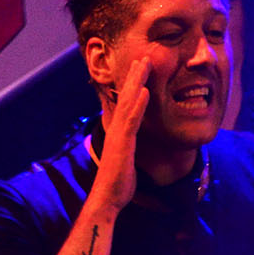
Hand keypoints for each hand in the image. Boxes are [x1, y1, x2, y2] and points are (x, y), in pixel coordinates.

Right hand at [94, 58, 149, 211]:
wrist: (107, 198)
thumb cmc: (118, 184)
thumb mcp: (127, 162)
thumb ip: (130, 151)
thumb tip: (134, 149)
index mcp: (121, 132)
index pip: (128, 104)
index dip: (135, 86)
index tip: (142, 70)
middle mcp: (118, 129)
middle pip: (127, 96)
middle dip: (135, 76)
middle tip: (144, 56)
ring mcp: (119, 134)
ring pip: (129, 102)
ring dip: (137, 82)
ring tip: (144, 63)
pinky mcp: (123, 142)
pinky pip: (132, 120)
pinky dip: (139, 104)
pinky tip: (145, 91)